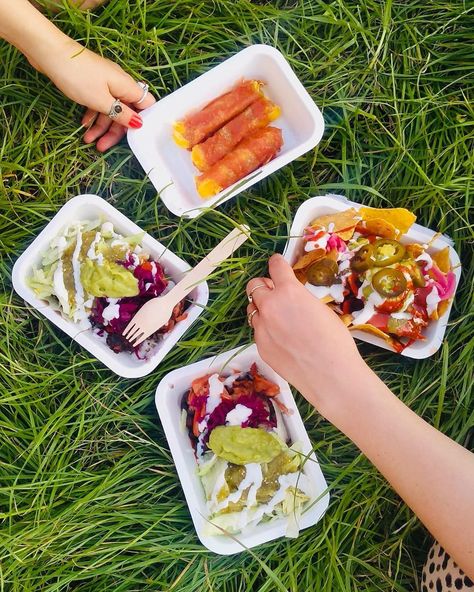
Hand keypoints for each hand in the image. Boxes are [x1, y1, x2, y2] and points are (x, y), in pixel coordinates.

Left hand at [38, 39, 154, 150]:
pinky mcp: (92, 83)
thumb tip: (139, 123)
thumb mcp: (101, 101)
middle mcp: (119, 84)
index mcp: (127, 86)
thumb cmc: (78, 77)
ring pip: (110, 110)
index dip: (145, 121)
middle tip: (103, 146)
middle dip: (115, 131)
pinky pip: (98, 103)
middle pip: (126, 112)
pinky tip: (83, 125)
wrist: (50, 53)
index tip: (136, 136)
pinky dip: (92, 115)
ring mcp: (105, 83)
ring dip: (100, 126)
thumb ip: (122, 114)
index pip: (146, 105)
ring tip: (88, 140)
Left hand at [246, 254, 370, 413]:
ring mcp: (261, 327)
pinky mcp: (259, 346)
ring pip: (253, 310)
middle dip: (264, 286)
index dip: (277, 263)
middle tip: (275, 293)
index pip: (275, 266)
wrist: (330, 376)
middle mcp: (270, 306)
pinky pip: (258, 331)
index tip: (277, 263)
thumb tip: (292, 298)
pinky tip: (283, 341)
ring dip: (263, 309)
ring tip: (280, 320)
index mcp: (288, 291)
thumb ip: (300, 299)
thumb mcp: (320, 310)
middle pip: (254, 286)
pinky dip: (266, 330)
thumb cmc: (335, 342)